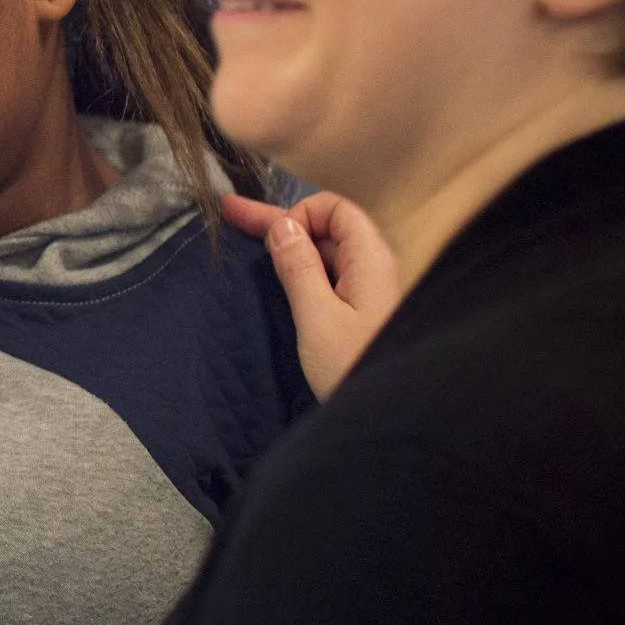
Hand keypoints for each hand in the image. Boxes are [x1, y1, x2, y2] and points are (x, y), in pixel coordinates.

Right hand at [222, 190, 400, 399]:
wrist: (393, 416)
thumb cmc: (354, 367)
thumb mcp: (317, 318)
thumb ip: (299, 268)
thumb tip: (282, 226)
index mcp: (369, 260)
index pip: (336, 209)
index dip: (300, 214)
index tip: (271, 241)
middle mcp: (372, 268)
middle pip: (326, 228)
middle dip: (279, 221)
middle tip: (230, 212)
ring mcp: (368, 291)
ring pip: (325, 253)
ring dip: (287, 244)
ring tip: (246, 236)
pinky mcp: (361, 313)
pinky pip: (328, 276)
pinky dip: (299, 268)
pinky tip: (276, 270)